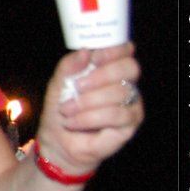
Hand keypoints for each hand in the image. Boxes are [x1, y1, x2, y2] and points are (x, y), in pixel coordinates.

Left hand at [34, 44, 142, 174]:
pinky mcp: (131, 123)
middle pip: (129, 68)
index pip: (125, 51)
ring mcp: (131, 103)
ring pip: (120, 92)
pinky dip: (90, 117)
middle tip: (77, 86)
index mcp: (110, 69)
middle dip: (101, 75)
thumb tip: (86, 51)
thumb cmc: (61, 109)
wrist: (57, 140)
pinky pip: (117, 114)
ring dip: (88, 101)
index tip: (94, 57)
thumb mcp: (58, 83)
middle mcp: (125, 84)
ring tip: (68, 109)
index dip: (113, 51)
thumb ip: (69, 65)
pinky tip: (74, 121)